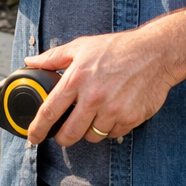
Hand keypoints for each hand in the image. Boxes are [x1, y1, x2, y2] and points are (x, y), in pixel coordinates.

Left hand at [24, 28, 179, 145]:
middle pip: (69, 133)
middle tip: (61, 135)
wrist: (154, 54)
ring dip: (88, 131)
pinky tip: (110, 114)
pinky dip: (108, 129)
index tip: (33, 137)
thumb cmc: (116, 48)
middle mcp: (93, 98)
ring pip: (92, 136)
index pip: (50, 110)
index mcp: (76, 79)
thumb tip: (31, 62)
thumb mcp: (80, 47)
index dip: (38, 128)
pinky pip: (112, 134)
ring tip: (91, 116)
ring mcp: (113, 110)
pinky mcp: (131, 119)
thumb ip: (52, 58)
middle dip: (62, 138)